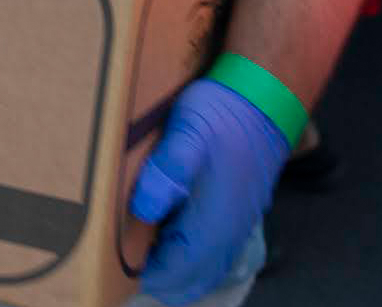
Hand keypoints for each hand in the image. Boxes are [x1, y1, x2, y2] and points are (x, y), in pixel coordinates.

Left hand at [129, 78, 288, 304]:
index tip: (115, 256)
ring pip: (202, 273)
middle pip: (188, 285)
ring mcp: (236, 228)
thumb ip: (167, 171)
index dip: (142, 274)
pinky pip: (212, 255)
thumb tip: (143, 209)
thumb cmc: (225, 114)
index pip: (173, 277)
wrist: (266, 98)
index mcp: (212, 226)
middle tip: (126, 251)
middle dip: (157, 277)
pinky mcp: (238, 215)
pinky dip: (189, 255)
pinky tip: (169, 226)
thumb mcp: (189, 132)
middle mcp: (227, 237)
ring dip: (173, 267)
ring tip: (143, 239)